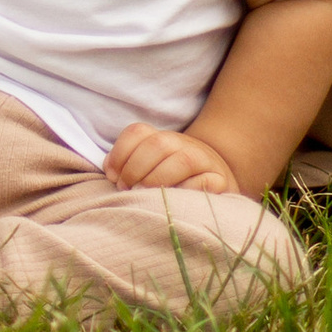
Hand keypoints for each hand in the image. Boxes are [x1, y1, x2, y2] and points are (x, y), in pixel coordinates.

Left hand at [105, 122, 239, 195]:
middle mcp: (184, 144)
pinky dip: (186, 190)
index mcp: (162, 139)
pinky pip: (205, 181)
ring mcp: (204, 160)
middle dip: (135, 167)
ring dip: (158, 178)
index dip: (120, 152)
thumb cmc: (173, 182)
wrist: (216, 183)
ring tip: (143, 194)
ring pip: (183, 160)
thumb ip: (127, 166)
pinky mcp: (220, 180)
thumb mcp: (148, 169)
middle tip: (126, 189)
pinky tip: (172, 200)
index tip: (112, 176)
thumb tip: (110, 171)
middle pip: (158, 143)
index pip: (138, 132)